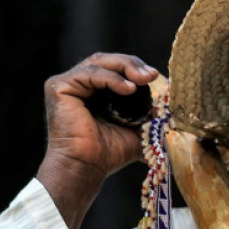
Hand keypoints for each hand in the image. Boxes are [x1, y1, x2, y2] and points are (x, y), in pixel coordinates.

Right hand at [36, 53, 158, 228]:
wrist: (87, 167)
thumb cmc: (109, 153)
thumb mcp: (138, 129)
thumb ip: (151, 114)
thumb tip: (170, 103)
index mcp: (94, 91)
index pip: (115, 68)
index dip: (136, 68)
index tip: (156, 76)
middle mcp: (79, 84)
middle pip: (107, 60)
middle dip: (132, 64)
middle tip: (152, 75)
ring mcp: (67, 84)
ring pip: (99, 62)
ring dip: (125, 68)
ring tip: (144, 80)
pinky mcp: (58, 87)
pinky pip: (89, 74)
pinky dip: (112, 78)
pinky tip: (129, 89)